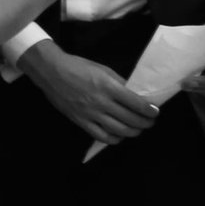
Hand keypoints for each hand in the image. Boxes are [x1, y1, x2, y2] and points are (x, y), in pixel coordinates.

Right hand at [23, 42, 160, 144]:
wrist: (50, 71)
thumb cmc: (77, 66)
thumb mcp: (102, 69)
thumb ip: (119, 83)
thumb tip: (136, 95)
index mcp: (108, 86)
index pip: (136, 103)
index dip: (150, 110)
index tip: (155, 111)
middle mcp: (101, 102)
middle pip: (131, 119)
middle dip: (145, 123)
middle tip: (149, 121)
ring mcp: (90, 114)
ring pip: (120, 130)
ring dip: (134, 132)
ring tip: (137, 129)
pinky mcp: (81, 121)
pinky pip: (102, 136)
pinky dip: (115, 139)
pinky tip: (119, 135)